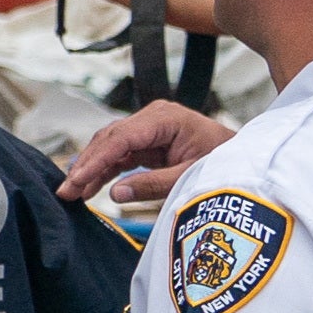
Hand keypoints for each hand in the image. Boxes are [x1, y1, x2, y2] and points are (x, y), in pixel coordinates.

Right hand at [61, 100, 238, 206]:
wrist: (248, 160)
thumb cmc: (227, 165)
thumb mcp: (193, 177)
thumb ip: (154, 185)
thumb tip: (115, 193)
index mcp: (166, 119)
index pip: (121, 138)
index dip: (96, 160)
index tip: (76, 180)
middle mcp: (153, 118)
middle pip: (109, 140)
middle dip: (86, 165)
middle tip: (65, 191)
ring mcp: (149, 129)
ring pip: (110, 147)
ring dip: (91, 169)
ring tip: (72, 192)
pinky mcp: (148, 142)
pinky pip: (120, 155)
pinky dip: (105, 171)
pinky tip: (89, 186)